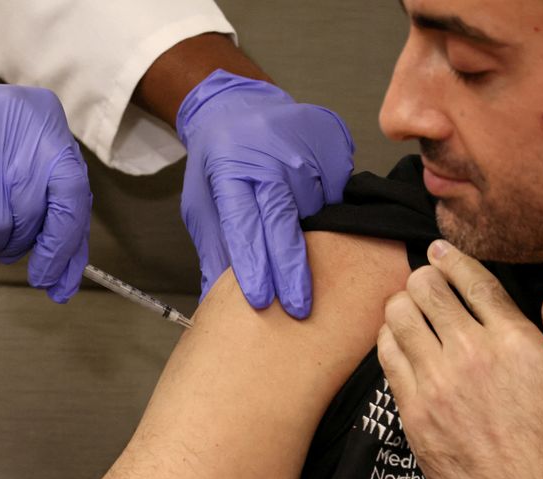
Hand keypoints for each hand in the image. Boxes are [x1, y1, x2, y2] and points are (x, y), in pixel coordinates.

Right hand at [0, 78, 91, 302]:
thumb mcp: (8, 150)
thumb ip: (42, 187)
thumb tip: (68, 248)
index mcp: (47, 117)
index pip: (77, 187)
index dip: (75, 236)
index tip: (69, 272)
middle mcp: (35, 125)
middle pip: (70, 200)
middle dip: (59, 247)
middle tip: (46, 278)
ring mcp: (5, 142)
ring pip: (31, 216)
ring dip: (15, 245)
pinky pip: (0, 224)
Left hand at [176, 69, 353, 318]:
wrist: (239, 106)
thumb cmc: (219, 161)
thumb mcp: (203, 201)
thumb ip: (214, 248)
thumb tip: (213, 300)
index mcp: (230, 171)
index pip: (243, 224)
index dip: (254, 264)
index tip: (262, 299)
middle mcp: (269, 157)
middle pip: (284, 221)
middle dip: (291, 268)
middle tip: (300, 309)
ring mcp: (305, 145)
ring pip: (319, 210)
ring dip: (313, 235)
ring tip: (303, 236)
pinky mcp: (332, 140)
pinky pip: (339, 191)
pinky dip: (330, 207)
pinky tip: (313, 202)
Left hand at [377, 240, 542, 478]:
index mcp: (516, 344)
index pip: (473, 281)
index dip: (451, 258)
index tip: (439, 250)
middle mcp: (470, 356)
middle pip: (427, 290)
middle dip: (424, 275)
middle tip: (426, 278)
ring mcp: (436, 383)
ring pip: (400, 316)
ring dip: (402, 302)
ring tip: (409, 305)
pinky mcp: (412, 410)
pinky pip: (386, 355)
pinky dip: (388, 337)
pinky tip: (397, 337)